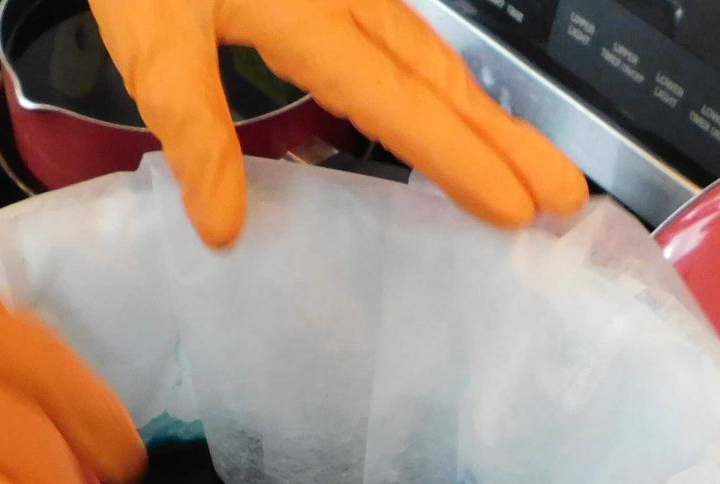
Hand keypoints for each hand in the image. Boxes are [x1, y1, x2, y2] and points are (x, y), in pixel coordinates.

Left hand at [88, 0, 586, 246]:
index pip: (403, 105)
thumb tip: (225, 228)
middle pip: (442, 79)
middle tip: (566, 195)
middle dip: (505, 139)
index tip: (514, 209)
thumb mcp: (153, 40)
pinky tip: (437, 100)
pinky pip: (399, 35)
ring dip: (480, 111)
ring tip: (524, 159)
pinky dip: (434, 80)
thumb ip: (195, 131)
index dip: (460, 160)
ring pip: (428, 54)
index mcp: (312, 19)